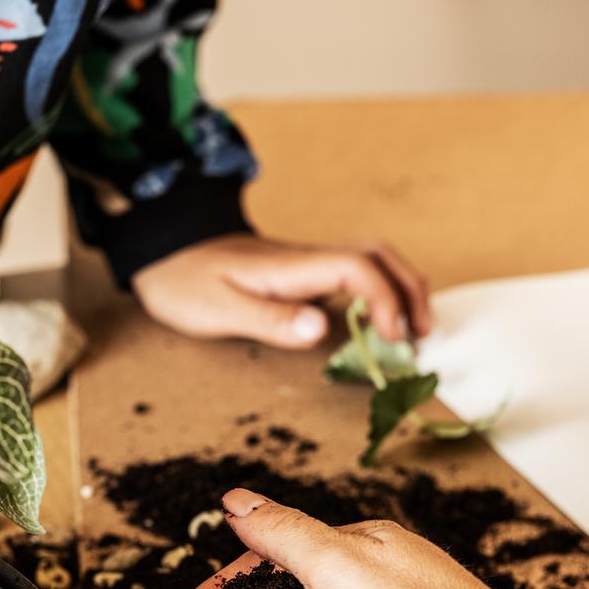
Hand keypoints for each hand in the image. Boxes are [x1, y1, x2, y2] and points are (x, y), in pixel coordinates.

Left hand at [131, 234, 430, 350]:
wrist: (165, 250)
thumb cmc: (185, 281)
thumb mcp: (218, 308)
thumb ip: (270, 319)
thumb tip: (320, 329)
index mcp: (293, 266)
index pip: (358, 269)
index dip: (386, 300)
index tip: (394, 338)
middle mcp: (308, 259)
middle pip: (378, 257)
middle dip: (409, 290)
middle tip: (423, 334)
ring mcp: (307, 264)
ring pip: (371, 261)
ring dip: (400, 289)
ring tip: (413, 330)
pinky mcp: (302, 273)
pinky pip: (354, 275)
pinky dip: (379, 294)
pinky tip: (378, 323)